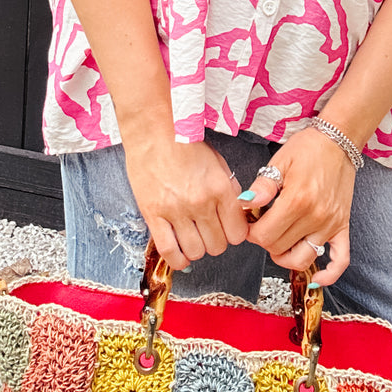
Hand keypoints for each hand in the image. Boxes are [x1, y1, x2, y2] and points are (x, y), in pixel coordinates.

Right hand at [122, 137, 249, 270]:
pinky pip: (170, 251)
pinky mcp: (153, 215)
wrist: (153, 131)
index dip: (234, 234)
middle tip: (208, 231)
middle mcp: (201, 202)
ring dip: (196, 249)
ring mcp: (176, 210)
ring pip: (196, 252)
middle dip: (215, 241)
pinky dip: (178, 259)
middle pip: (218, 246)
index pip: (238, 232)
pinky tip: (180, 254)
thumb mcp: (217, 161)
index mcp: (220, 188)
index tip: (227, 229)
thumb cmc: (185, 143)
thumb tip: (238, 211)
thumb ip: (229, 188)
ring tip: (192, 237)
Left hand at [243, 128, 355, 285]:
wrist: (338, 140)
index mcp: (296, 201)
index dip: (251, 231)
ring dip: (285, 256)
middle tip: (263, 223)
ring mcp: (331, 224)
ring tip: (278, 241)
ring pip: (302, 259)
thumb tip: (244, 205)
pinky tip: (315, 279)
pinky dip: (328, 275)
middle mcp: (315, 217)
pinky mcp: (343, 227)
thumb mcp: (279, 162)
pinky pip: (339, 260)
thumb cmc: (307, 148)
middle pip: (279, 248)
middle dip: (265, 239)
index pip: (264, 235)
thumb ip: (262, 187)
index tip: (250, 221)